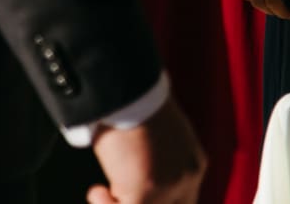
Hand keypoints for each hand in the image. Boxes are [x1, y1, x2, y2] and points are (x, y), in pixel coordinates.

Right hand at [89, 98, 205, 203]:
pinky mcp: (145, 196)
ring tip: (101, 192)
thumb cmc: (136, 111)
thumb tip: (135, 181)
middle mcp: (188, 179)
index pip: (185, 203)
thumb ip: (161, 165)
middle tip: (116, 196)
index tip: (125, 196)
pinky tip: (95, 190)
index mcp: (194, 165)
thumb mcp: (162, 139)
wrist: (129, 96)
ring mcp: (169, 189)